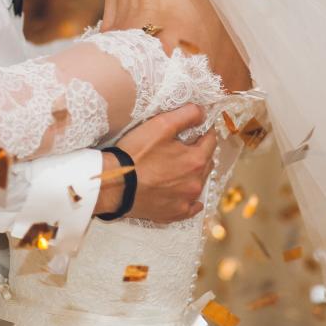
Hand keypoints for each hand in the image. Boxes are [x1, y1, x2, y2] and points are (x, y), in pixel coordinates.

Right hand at [98, 104, 215, 222]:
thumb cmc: (136, 154)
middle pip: (207, 162)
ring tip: (179, 166)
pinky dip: (190, 199)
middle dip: (200, 152)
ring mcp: (186, 200)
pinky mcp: (174, 213)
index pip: (211, 141)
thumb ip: (186, 115)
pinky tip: (185, 195)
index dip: (205, 131)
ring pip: (199, 182)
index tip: (197, 127)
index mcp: (196, 160)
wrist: (115, 184)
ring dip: (194, 173)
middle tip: (184, 146)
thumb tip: (203, 112)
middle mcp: (196, 183)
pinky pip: (191, 207)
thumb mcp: (161, 125)